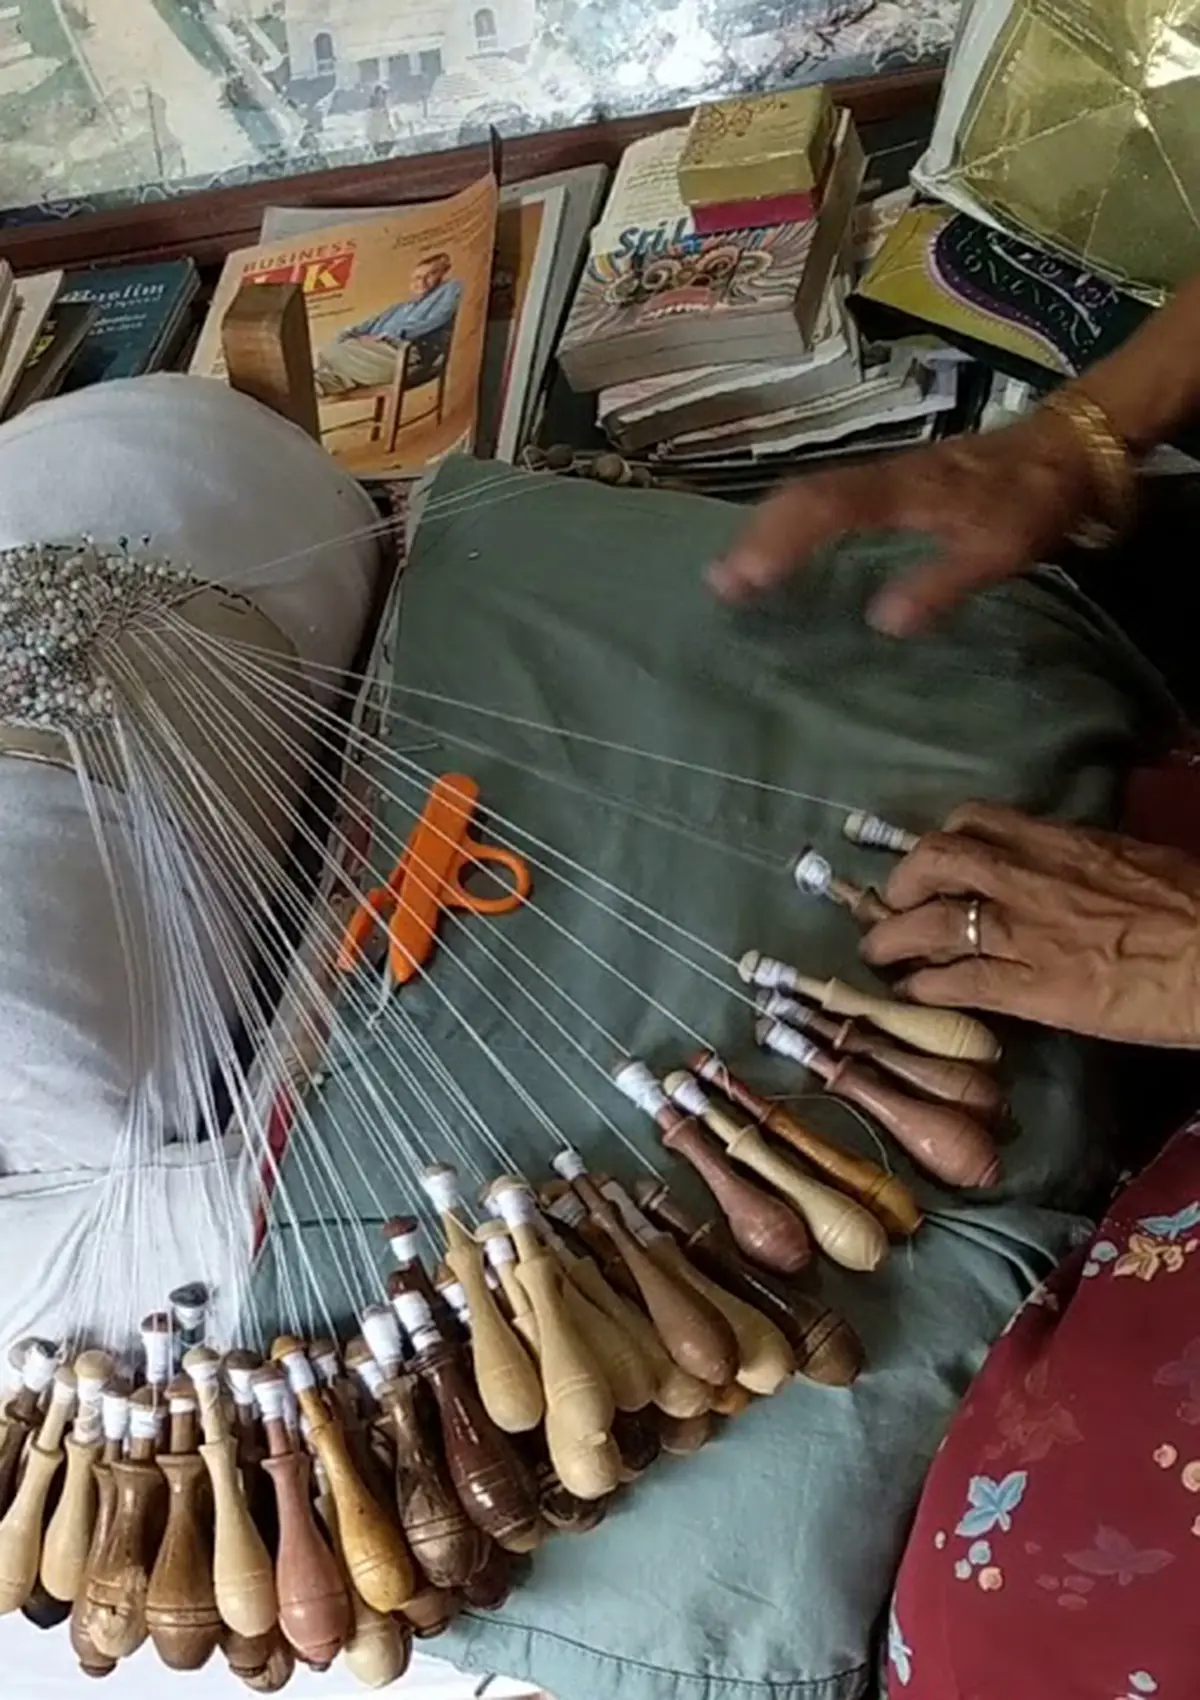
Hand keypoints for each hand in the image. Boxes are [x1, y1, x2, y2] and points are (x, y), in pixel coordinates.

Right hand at [708, 404, 1099, 635]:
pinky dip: (797, 521)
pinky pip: (830, 496)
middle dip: (757, 536)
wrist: (1069, 444)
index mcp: (904, 492)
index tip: (740, 579)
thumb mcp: (998, 550)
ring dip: (769, 527)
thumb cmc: (1032, 500)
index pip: (826, 510)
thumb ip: (941, 583)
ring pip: (812, 492)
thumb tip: (881, 621)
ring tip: (735, 569)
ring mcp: (886, 475)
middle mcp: (884, 476)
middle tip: (718, 583)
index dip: (779, 542)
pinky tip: (785, 545)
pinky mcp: (892, 480)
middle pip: (804, 496)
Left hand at [859, 802, 1199, 1045]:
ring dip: (893, 938)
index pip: (977, 821)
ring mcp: (1026, 935)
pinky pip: (958, 983)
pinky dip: (924, 986)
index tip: (930, 859)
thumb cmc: (1194, 909)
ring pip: (932, 925)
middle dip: (903, 881)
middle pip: (937, 861)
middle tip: (891, 902)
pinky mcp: (1033, 991)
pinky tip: (909, 994)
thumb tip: (1061, 870)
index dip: (941, 839)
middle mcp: (1031, 880)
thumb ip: (1084, 863)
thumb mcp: (1133, 862)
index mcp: (1061, 843)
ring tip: (877, 954)